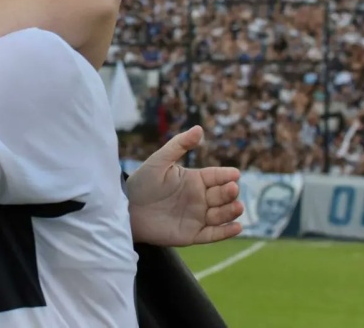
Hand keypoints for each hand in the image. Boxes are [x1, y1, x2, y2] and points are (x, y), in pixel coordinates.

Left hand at [126, 126, 242, 246]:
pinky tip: (237, 228)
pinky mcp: (192, 234)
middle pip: (222, 195)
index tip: (235, 174)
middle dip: (229, 192)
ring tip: (237, 206)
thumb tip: (199, 128)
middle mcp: (199, 198)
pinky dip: (225, 232)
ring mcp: (197, 216)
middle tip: (232, 189)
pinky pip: (212, 234)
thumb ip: (179, 144)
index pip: (216, 176)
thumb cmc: (142, 182)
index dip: (226, 175)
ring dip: (231, 211)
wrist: (125, 209)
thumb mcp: (160, 160)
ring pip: (220, 215)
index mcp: (194, 179)